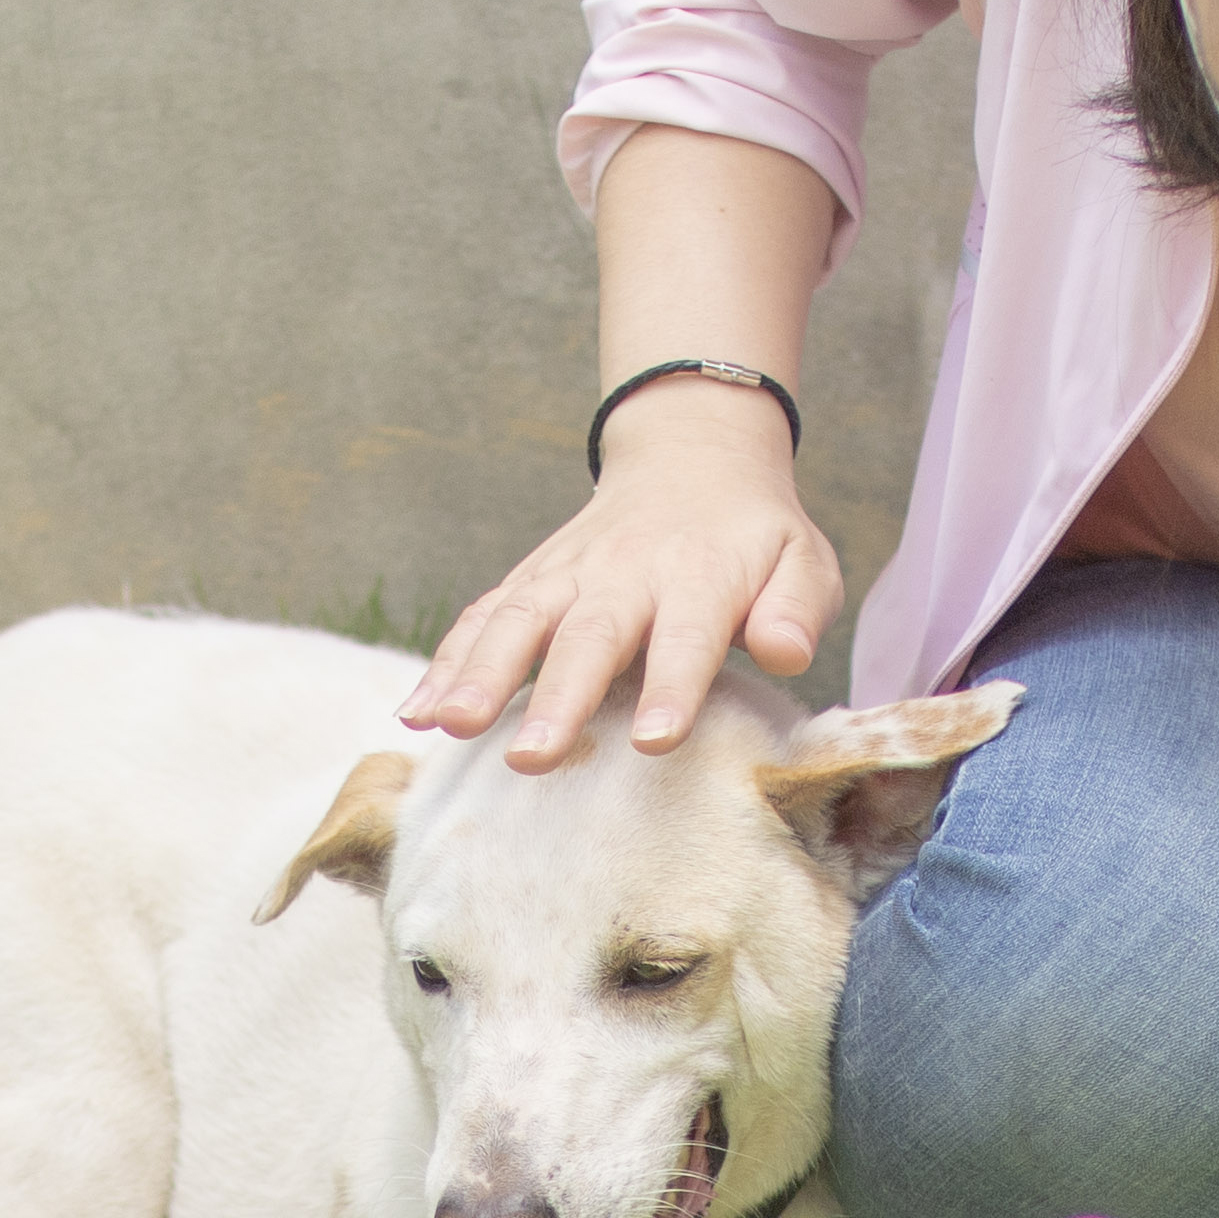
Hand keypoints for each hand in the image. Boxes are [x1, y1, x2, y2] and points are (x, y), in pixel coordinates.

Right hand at [402, 397, 842, 770]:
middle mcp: (625, 573)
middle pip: (588, 637)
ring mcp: (568, 575)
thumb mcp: (803, 560)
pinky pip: (482, 618)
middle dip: (557, 698)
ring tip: (449, 726)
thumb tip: (784, 651)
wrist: (693, 458)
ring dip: (480, 674)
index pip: (686, 635)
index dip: (672, 686)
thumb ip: (797, 607)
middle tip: (531, 758)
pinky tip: (415, 712)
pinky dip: (446, 661)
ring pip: (518, 621)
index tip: (655, 741)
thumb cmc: (755, 538)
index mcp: (700, 575)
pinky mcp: (531, 581)